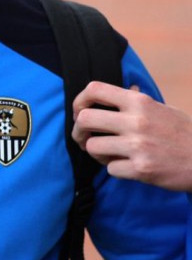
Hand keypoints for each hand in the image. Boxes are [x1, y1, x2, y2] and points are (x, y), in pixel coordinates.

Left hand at [72, 82, 191, 191]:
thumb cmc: (182, 132)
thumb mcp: (161, 108)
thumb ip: (136, 101)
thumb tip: (119, 92)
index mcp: (138, 101)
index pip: (94, 90)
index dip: (79, 101)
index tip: (80, 112)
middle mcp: (136, 121)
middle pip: (85, 119)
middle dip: (78, 130)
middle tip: (83, 137)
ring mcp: (138, 146)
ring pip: (92, 146)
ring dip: (95, 152)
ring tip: (105, 153)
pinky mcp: (142, 169)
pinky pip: (110, 169)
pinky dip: (114, 169)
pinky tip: (124, 166)